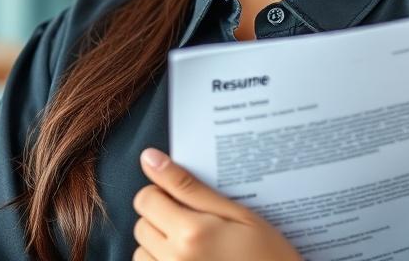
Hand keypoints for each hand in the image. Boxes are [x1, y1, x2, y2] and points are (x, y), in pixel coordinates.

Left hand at [132, 147, 301, 260]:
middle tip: (194, 224)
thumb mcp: (237, 215)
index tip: (183, 199)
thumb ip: (187, 186)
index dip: (163, 193)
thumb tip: (149, 157)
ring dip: (158, 247)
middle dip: (162, 219)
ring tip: (192, 249)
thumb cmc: (268, 256)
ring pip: (141, 253)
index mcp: (191, 232)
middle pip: (142, 224)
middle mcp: (174, 260)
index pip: (146, 198)